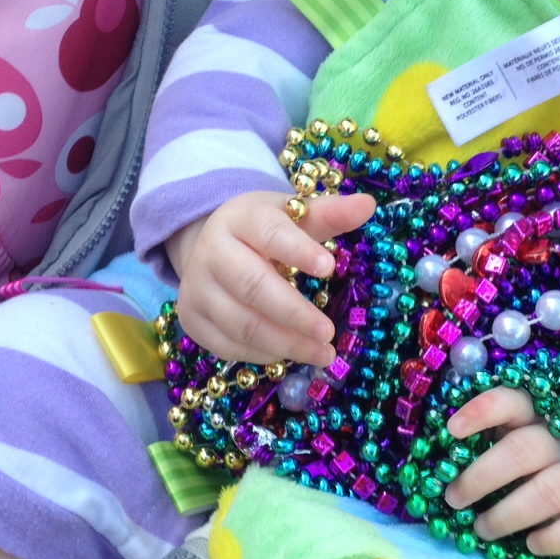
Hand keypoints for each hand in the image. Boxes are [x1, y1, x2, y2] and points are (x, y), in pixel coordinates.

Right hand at [168, 190, 375, 366]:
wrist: (211, 246)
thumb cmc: (264, 231)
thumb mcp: (293, 215)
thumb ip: (329, 214)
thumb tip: (368, 205)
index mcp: (240, 218)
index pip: (270, 232)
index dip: (298, 250)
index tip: (329, 267)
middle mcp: (211, 251)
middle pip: (253, 286)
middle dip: (294, 313)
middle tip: (329, 333)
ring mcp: (196, 288)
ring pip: (240, 323)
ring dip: (285, 343)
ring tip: (322, 353)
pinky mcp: (191, 319)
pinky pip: (228, 345)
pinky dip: (263, 353)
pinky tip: (289, 353)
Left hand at [444, 386, 559, 556]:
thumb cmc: (527, 461)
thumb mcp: (506, 439)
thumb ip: (483, 442)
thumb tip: (441, 462)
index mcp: (536, 414)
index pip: (512, 400)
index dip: (482, 411)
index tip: (452, 430)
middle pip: (523, 451)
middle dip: (482, 477)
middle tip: (454, 499)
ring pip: (550, 490)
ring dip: (508, 514)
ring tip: (482, 529)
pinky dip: (556, 537)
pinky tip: (531, 544)